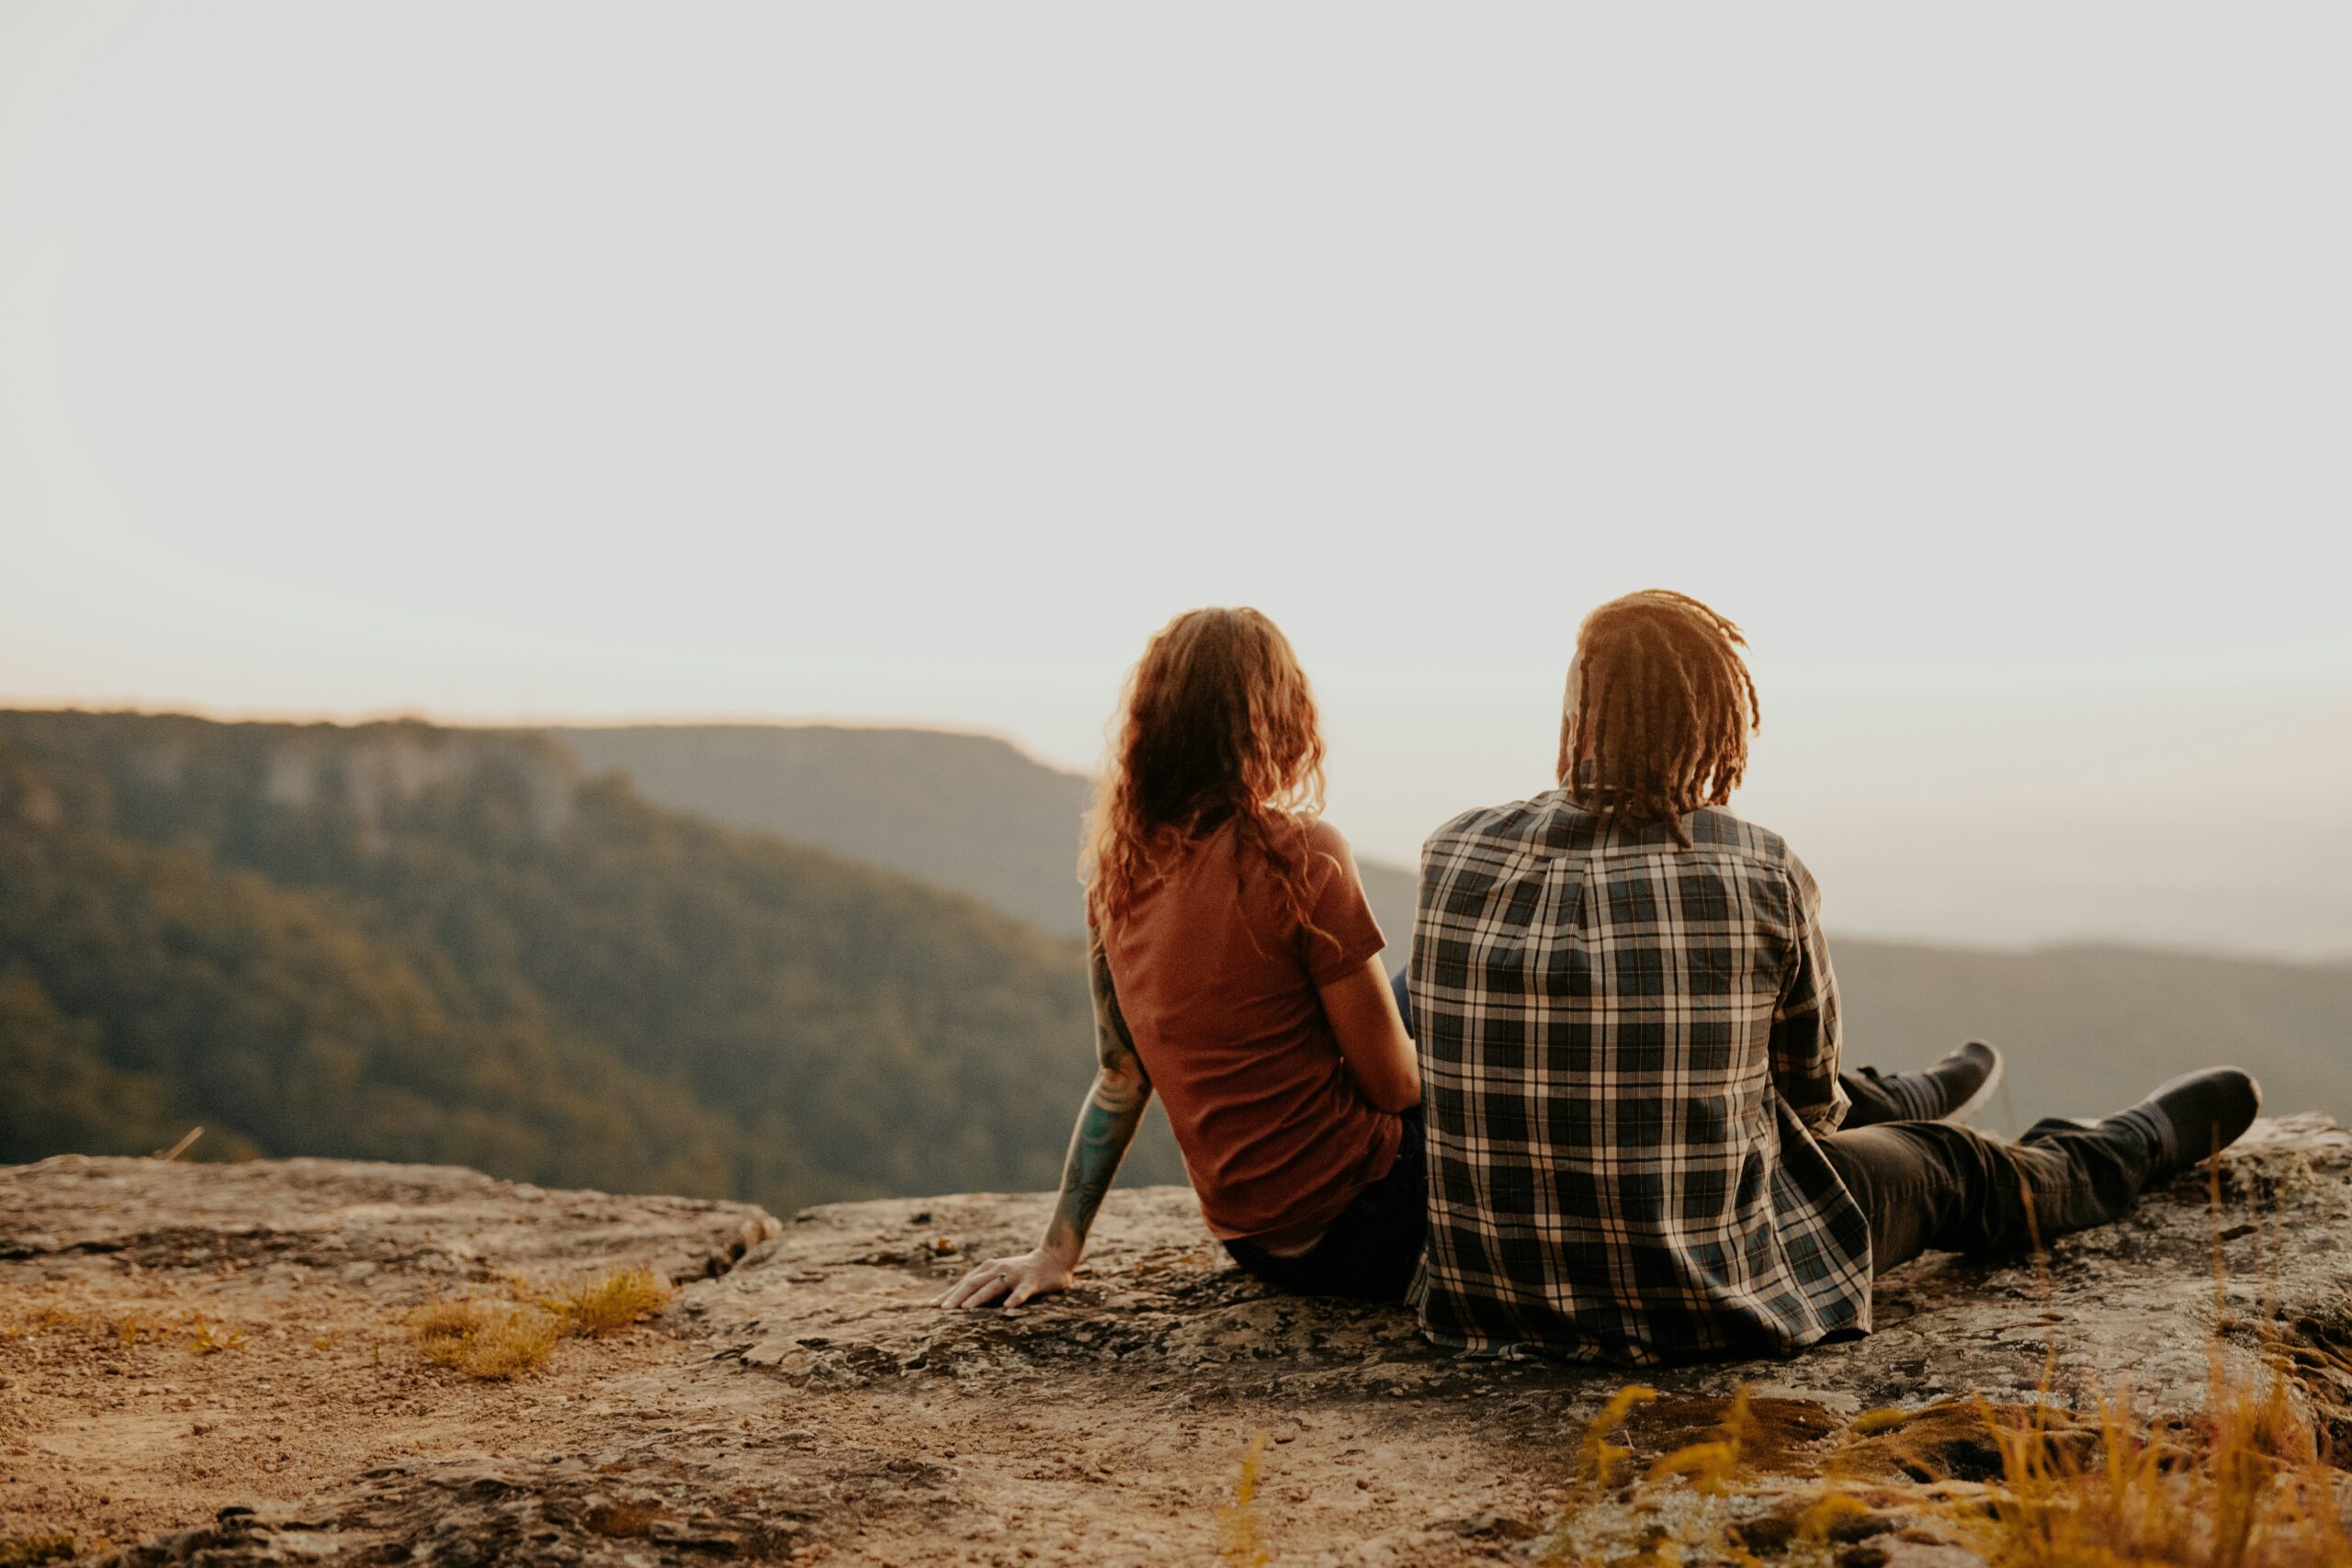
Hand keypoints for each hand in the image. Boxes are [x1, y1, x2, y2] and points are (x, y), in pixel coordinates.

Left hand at [935, 1248, 1074, 1309]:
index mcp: (988, 1269)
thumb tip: (955, 1302)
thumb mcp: (998, 1276)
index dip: (948, 1294)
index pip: (964, 1283)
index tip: (931, 1306)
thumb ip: (981, 1287)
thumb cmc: (1020, 1273)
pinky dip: (1015, 1298)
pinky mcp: (1032, 1282)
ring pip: (994, 1286)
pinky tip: (1008, 1308)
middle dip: (957, 1296)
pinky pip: (1022, 1291)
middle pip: (974, 1283)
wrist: (1053, 1259)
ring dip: (979, 1297)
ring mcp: (1015, 1275)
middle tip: (942, 1310)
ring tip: (966, 1308)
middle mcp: (998, 1269)